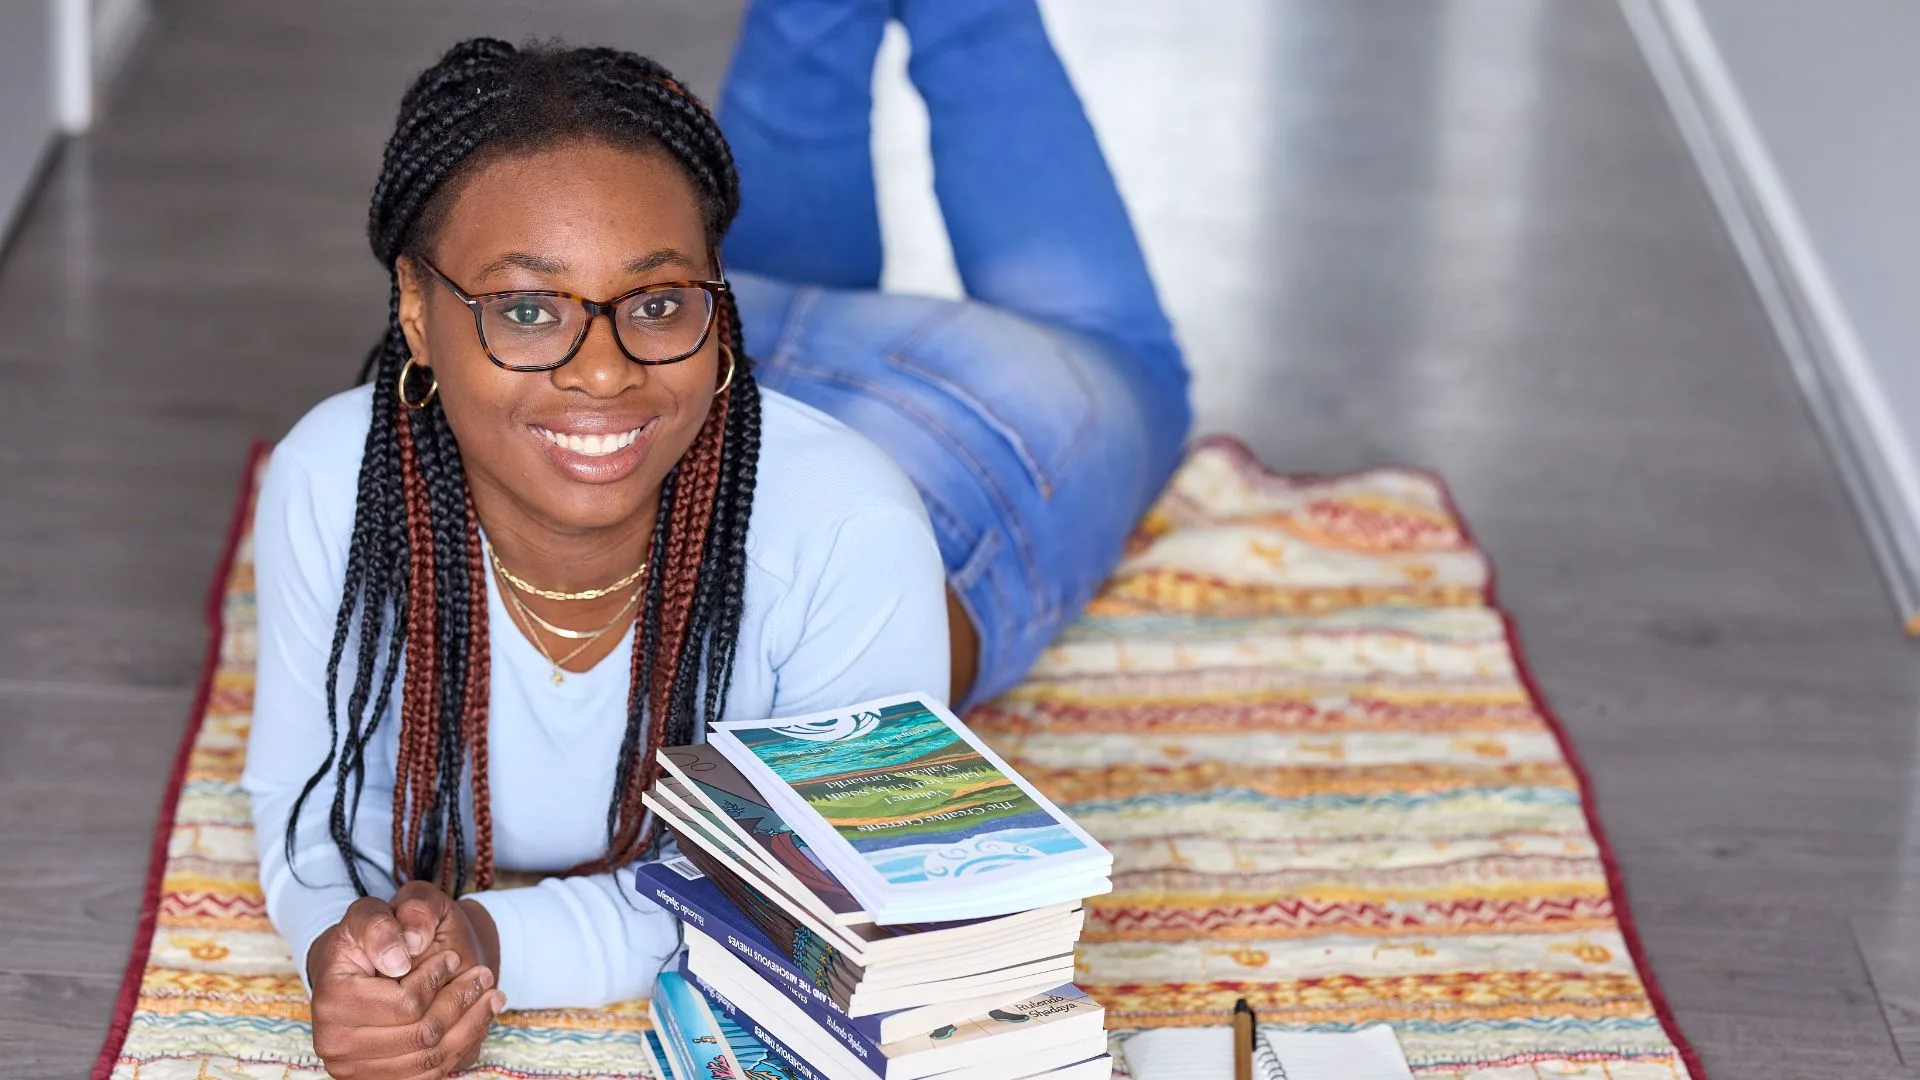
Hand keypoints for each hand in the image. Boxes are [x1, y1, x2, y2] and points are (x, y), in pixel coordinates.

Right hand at [306, 891, 504, 1078]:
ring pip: (429, 1059)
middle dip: (460, 1002)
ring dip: (469, 1026)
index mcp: (332, 1000)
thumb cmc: (369, 938)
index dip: (437, 978)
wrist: (356, 970)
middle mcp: (336, 1042)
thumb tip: (401, 958)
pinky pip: (427, 1074)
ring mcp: (354, 1069)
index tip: (453, 957)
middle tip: (485, 975)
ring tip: (491, 996)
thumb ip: (382, 925)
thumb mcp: (371, 913)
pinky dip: (459, 1047)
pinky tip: (476, 1019)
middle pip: (421, 1035)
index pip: (405, 1003)